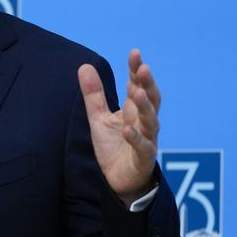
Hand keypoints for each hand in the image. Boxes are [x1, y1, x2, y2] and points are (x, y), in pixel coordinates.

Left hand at [77, 49, 160, 205]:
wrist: (116, 182)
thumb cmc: (112, 147)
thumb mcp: (98, 118)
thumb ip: (94, 94)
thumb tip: (84, 66)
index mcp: (134, 111)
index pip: (138, 86)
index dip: (136, 71)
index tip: (135, 53)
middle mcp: (144, 122)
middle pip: (151, 99)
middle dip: (147, 83)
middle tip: (143, 67)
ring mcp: (147, 140)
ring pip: (151, 121)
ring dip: (145, 106)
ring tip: (137, 92)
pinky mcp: (143, 159)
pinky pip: (143, 147)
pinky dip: (136, 138)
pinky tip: (127, 129)